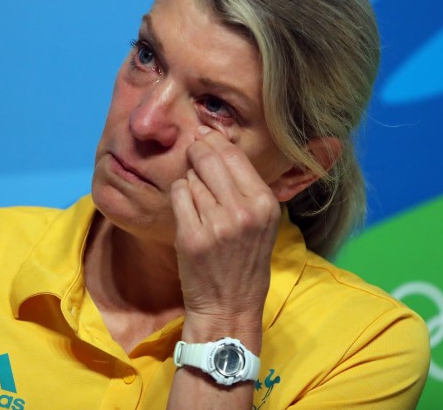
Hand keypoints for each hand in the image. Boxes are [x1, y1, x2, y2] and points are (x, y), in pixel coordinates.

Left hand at [170, 126, 281, 341]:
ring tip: (200, 203)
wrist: (229, 306)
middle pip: (208, 157)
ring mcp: (216, 224)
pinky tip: (188, 212)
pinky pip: (178, 194)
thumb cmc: (245, 261)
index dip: (213, 140)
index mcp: (264, 203)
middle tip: (192, 155)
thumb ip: (244, 185)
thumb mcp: (260, 221)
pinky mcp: (192, 236)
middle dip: (196, 151)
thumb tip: (215, 141)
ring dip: (190, 182)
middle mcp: (243, 211)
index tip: (203, 135)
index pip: (233, 154)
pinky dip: (179, 197)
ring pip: (191, 177)